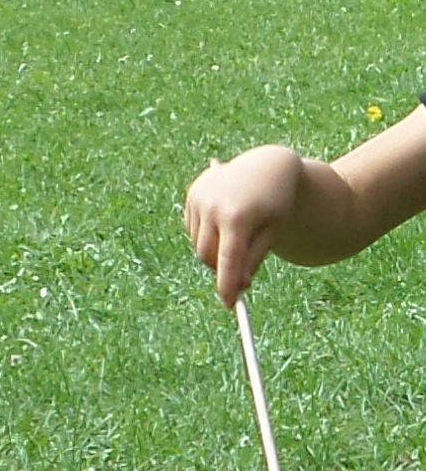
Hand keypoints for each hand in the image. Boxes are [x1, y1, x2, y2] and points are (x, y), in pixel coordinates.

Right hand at [184, 146, 304, 307]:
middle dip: (220, 269)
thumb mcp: (272, 232)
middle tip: (240, 278)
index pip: (227, 261)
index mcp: (237, 217)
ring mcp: (199, 198)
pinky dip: (207, 234)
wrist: (268, 165)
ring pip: (198, 242)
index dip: (227, 286)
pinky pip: (194, 227)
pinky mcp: (193, 193)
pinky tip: (226, 223)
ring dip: (214, 251)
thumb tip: (237, 286)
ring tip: (238, 239)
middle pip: (206, 255)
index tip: (230, 305)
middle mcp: (213, 206)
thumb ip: (254, 259)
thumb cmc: (277, 203)